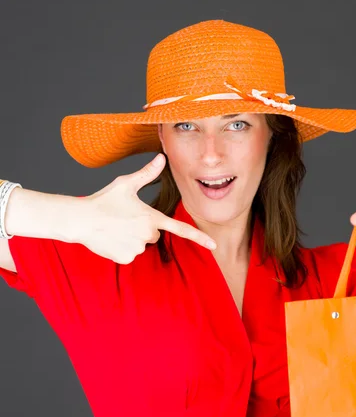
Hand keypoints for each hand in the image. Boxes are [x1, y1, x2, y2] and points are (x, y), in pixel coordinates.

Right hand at [79, 154, 216, 263]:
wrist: (80, 220)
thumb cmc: (103, 200)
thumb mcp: (125, 184)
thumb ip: (147, 173)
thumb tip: (162, 157)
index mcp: (151, 217)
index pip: (181, 229)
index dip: (199, 237)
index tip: (214, 245)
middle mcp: (148, 235)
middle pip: (154, 234)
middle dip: (144, 228)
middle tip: (125, 219)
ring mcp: (137, 248)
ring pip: (142, 245)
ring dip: (132, 238)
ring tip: (115, 227)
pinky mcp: (126, 258)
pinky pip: (130, 254)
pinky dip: (123, 248)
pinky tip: (111, 238)